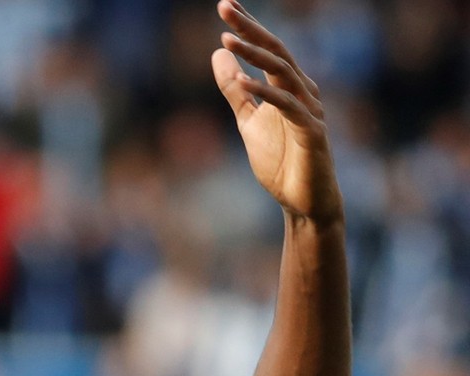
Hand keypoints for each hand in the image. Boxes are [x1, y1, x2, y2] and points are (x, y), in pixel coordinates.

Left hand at [212, 0, 342, 224]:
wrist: (302, 201)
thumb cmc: (280, 160)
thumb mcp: (248, 121)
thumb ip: (235, 90)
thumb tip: (218, 53)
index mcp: (289, 86)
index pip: (268, 49)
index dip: (248, 26)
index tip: (225, 4)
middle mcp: (303, 91)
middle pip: (277, 51)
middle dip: (251, 28)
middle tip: (225, 7)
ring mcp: (310, 110)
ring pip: (284, 73)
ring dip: (255, 55)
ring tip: (228, 39)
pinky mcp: (311, 132)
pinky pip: (287, 106)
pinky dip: (265, 92)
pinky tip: (243, 81)